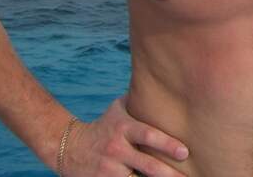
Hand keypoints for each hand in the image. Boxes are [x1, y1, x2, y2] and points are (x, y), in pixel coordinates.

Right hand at [61, 96, 189, 175]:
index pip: (148, 135)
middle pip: (146, 164)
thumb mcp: (118, 109)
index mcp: (124, 129)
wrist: (68, 147)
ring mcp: (109, 169)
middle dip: (168, 173)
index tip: (185, 152)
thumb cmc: (104, 125)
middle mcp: (117, 149)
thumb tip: (165, 84)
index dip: (167, 144)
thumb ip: (139, 100)